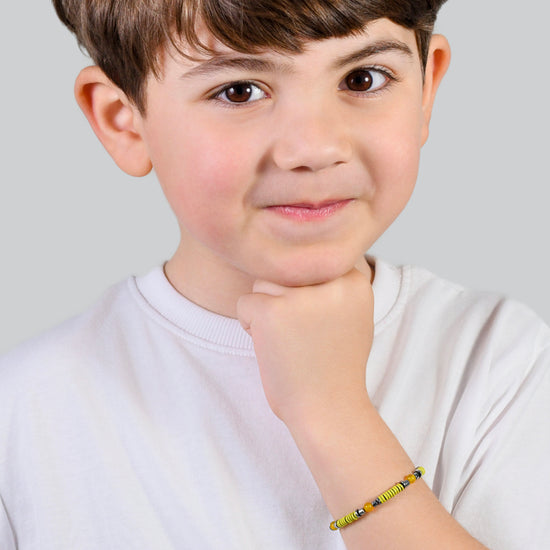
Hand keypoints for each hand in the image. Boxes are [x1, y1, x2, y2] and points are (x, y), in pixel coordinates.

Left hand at [237, 268, 373, 425]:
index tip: (315, 322)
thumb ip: (335, 285)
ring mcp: (300, 295)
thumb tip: (303, 258)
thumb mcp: (353, 316)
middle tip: (300, 335)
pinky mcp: (271, 311)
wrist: (329, 410)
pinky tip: (271, 348)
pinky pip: (245, 304)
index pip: (310, 262)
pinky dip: (249, 326)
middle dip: (283, 297)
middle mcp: (331, 281)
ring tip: (287, 340)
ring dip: (266, 309)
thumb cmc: (335, 366)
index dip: (305, 291)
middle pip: (285, 270)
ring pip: (263, 283)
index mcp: (354, 280)